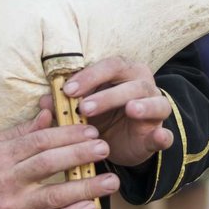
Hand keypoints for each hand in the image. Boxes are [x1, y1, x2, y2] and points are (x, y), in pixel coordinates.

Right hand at [0, 109, 119, 208]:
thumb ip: (23, 131)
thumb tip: (50, 112)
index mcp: (2, 156)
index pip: (40, 141)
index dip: (68, 135)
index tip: (91, 131)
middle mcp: (7, 180)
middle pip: (49, 164)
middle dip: (80, 155)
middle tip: (104, 148)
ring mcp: (13, 207)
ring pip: (53, 195)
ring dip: (85, 188)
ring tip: (111, 181)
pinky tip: (90, 208)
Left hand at [40, 56, 172, 168]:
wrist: (121, 142)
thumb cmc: (102, 115)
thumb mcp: (82, 109)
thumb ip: (64, 104)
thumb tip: (42, 102)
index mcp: (124, 73)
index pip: (109, 66)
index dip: (89, 76)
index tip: (67, 90)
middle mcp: (144, 85)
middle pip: (132, 83)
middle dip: (108, 95)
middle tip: (84, 108)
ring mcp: (155, 109)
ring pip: (155, 102)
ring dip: (142, 105)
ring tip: (131, 110)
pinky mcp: (158, 133)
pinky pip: (166, 133)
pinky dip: (164, 135)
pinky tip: (159, 136)